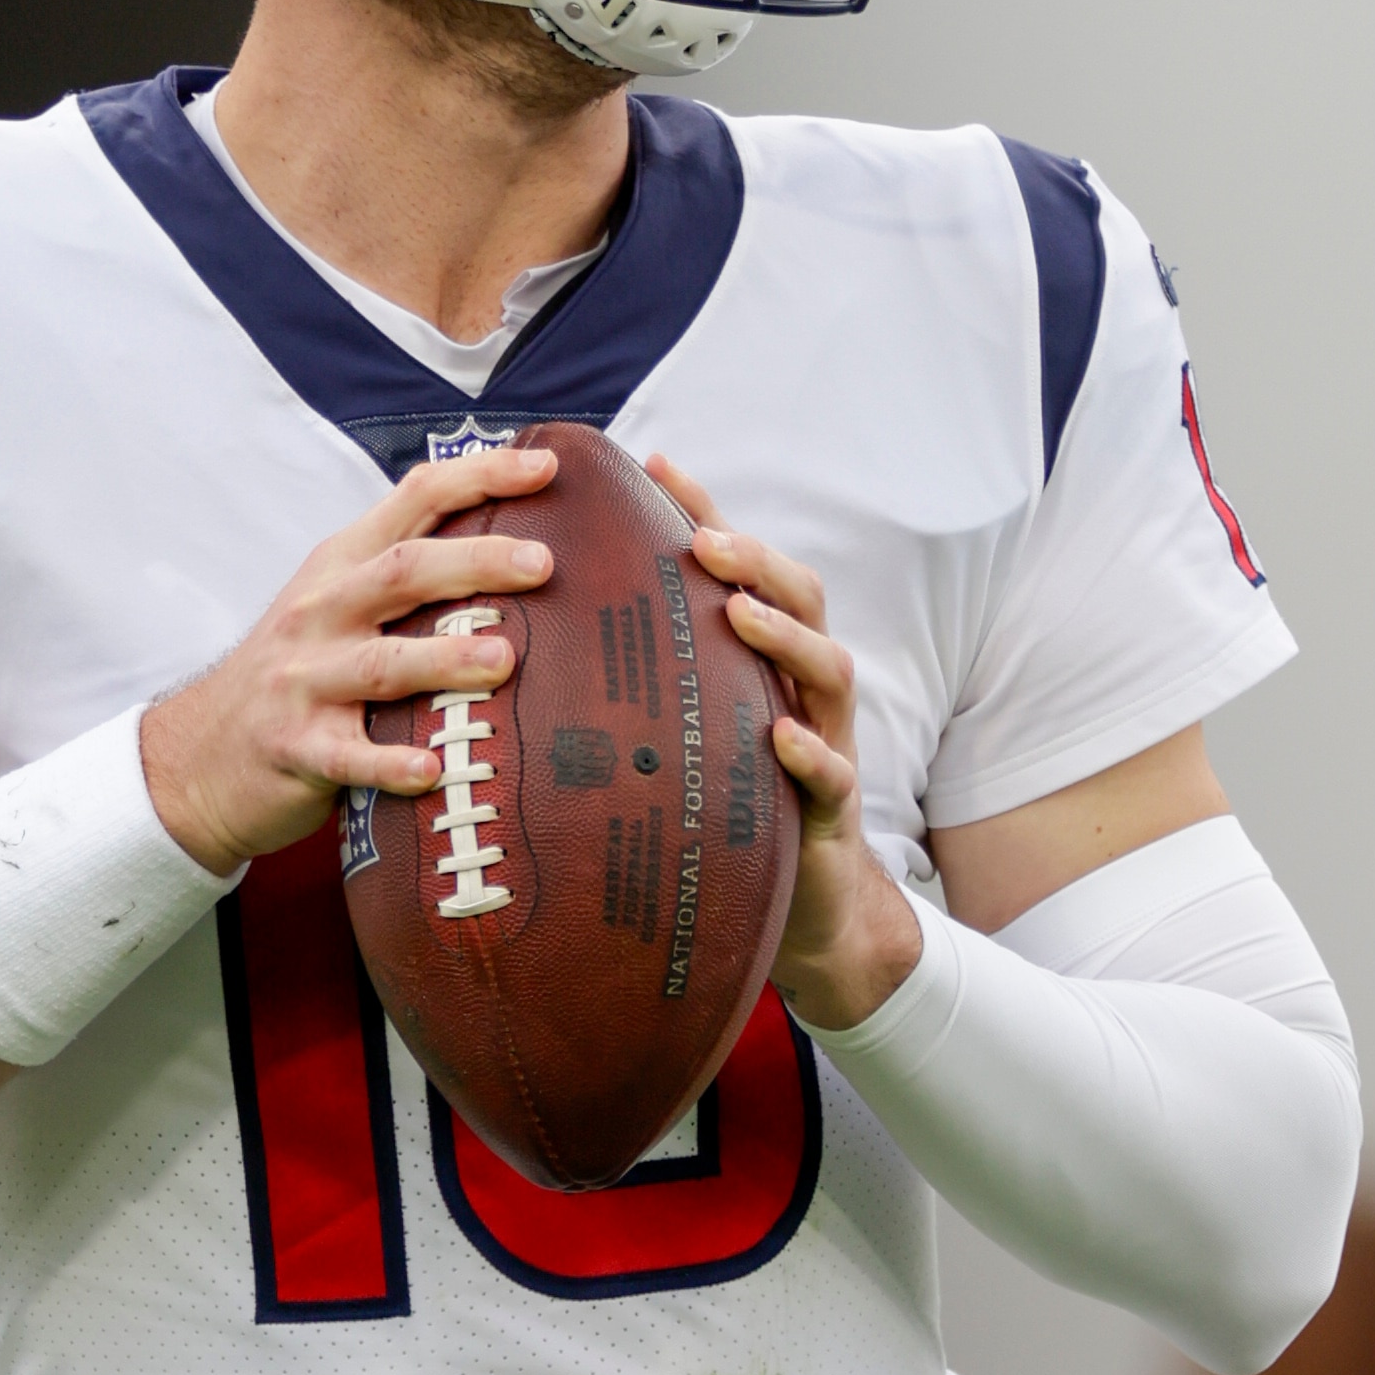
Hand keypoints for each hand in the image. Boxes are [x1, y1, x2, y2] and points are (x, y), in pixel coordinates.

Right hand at [142, 448, 557, 875]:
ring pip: (379, 663)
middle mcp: (322, 612)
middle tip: (543, 563)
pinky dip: (389, 763)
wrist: (200, 753)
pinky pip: (347, 755)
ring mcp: (305, 680)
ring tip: (502, 660)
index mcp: (342, 565)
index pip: (414, 500)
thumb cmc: (298, 670)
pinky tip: (431, 769)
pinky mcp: (296, 747)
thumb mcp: (335, 602)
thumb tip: (515, 547)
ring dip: (442, 659)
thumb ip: (406, 574)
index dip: (479, 476)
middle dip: (475, 561)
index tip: (545, 469)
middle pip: (403, 572)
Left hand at [651, 456, 921, 1032]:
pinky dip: (807, 751)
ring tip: (737, 613)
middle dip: (755, 560)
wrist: (797, 912)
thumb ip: (641, 676)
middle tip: (702, 540)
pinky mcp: (831, 811)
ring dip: (784, 636)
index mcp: (759, 661)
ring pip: (827, 671)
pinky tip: (778, 738)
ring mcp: (825, 743)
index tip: (655, 463)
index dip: (706, 510)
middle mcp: (799, 689)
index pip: (740, 567)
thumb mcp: (680, 731)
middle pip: (799, 598)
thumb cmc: (722, 807)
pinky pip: (832, 773)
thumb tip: (542, 623)